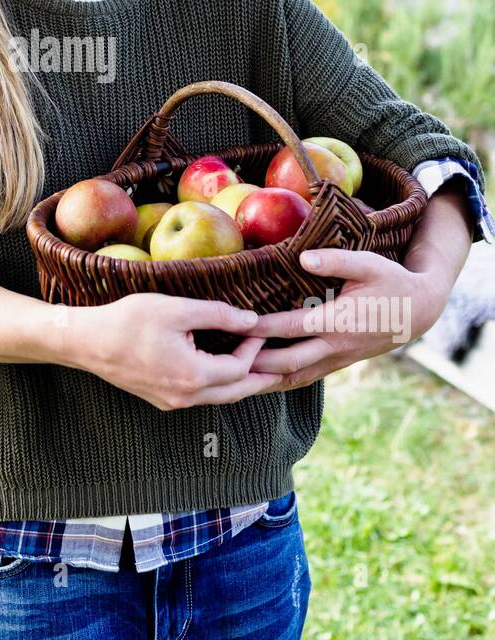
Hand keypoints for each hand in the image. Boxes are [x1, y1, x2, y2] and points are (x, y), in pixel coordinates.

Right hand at [76, 291, 282, 410]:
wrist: (86, 343)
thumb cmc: (128, 320)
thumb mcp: (176, 308)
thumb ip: (218, 314)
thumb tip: (251, 319)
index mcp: (193, 375)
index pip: (239, 368)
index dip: (254, 348)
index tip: (259, 328)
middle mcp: (186, 397)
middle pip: (235, 392)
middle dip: (260, 379)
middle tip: (283, 368)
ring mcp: (172, 402)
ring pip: (218, 397)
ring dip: (240, 383)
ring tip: (260, 371)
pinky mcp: (161, 399)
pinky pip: (201, 396)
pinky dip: (219, 385)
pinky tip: (223, 370)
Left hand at [247, 247, 451, 390]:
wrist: (419, 310)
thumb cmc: (391, 282)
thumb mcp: (369, 264)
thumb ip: (336, 260)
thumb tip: (302, 257)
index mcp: (339, 322)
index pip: (290, 327)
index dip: (261, 328)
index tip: (234, 323)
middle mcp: (335, 347)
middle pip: (286, 362)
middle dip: (253, 362)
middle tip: (220, 358)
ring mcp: (336, 360)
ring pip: (294, 378)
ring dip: (263, 381)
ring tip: (230, 379)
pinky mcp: (337, 364)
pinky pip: (303, 379)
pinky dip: (278, 382)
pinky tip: (257, 381)